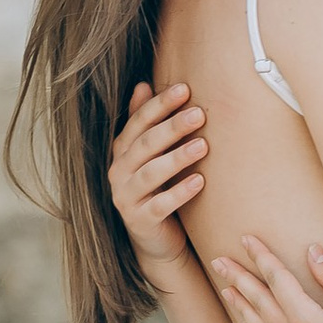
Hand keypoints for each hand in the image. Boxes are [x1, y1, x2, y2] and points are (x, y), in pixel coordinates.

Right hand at [110, 77, 207, 278]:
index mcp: (122, 150)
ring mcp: (126, 197)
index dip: (160, 104)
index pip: (138, 121)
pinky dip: (179, 193)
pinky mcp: (140, 221)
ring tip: (203, 146)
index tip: (185, 89)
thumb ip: (146, 124)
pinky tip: (200, 182)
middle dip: (172, 127)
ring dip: (177, 158)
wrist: (156, 238)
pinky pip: (160, 205)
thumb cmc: (158, 189)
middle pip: (146, 144)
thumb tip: (142, 84)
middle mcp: (119, 171)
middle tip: (199, 114)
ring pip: (151, 173)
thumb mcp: (151, 155)